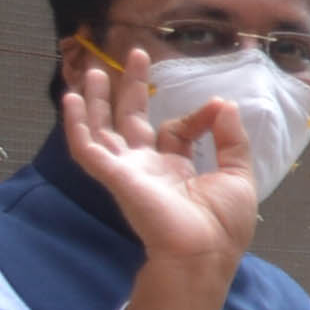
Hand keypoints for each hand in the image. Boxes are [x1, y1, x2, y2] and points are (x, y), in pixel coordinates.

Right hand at [64, 50, 258, 309]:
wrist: (203, 255)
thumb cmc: (223, 226)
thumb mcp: (237, 176)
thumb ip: (231, 139)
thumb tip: (224, 103)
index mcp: (178, 170)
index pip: (175, 131)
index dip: (195, 116)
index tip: (216, 108)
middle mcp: (149, 168)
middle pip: (132, 120)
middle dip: (132, 89)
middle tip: (134, 54)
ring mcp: (128, 172)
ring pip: (103, 129)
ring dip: (97, 100)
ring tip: (95, 69)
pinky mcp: (114, 177)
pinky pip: (86, 148)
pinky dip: (76, 124)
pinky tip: (71, 99)